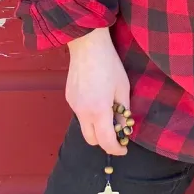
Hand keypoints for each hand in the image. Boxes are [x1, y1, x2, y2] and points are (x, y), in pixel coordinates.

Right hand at [65, 27, 130, 155]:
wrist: (87, 45)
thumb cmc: (109, 63)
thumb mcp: (123, 87)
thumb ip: (123, 110)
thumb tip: (124, 127)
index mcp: (98, 110)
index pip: (106, 141)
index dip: (116, 149)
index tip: (124, 148)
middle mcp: (82, 112)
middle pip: (91, 140)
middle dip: (104, 141)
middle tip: (116, 132)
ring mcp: (73, 105)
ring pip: (84, 126)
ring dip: (96, 126)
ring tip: (108, 110)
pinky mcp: (68, 97)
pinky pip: (79, 113)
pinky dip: (89, 113)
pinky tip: (96, 97)